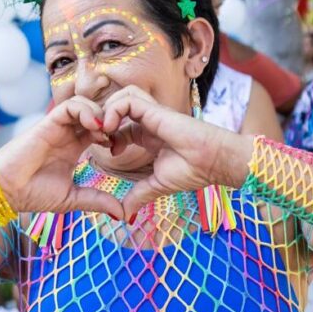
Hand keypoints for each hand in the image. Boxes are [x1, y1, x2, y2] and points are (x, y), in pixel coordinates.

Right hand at [0, 96, 123, 217]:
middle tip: (117, 137)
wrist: (8, 191)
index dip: (114, 134)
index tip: (119, 149)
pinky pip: (70, 106)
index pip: (100, 130)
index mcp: (74, 147)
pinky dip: (86, 110)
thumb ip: (97, 201)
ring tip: (106, 132)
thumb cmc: (34, 194)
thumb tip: (123, 214)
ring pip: (85, 104)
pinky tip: (94, 127)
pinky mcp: (48, 122)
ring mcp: (58, 127)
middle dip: (111, 119)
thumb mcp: (73, 198)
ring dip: (100, 113)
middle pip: (95, 113)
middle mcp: (67, 134)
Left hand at [102, 86, 253, 217]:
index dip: (110, 136)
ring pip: (122, 97)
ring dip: (107, 111)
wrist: (212, 163)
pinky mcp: (155, 110)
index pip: (122, 127)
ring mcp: (152, 113)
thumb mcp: (157, 185)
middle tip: (100, 139)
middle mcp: (149, 122)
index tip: (109, 152)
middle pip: (118, 107)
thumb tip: (124, 215)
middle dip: (103, 120)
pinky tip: (111, 128)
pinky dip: (114, 109)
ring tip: (104, 132)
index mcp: (149, 136)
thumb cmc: (192, 171)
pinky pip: (128, 98)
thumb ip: (139, 195)